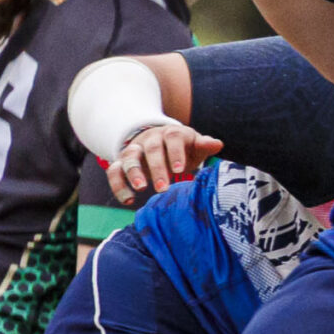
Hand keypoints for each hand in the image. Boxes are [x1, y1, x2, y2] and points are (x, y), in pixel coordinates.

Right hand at [108, 122, 223, 202]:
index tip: (180, 170)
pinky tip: (127, 199)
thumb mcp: (195, 145)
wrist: (159, 141)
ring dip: (132, 172)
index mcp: (171, 134)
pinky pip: (114, 171)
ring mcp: (134, 150)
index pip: (173, 138)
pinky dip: (118, 184)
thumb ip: (204, 145)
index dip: (175, 153)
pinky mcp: (121, 162)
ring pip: (129, 157)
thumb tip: (218, 144)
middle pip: (151, 149)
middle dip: (156, 167)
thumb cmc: (183, 147)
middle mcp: (150, 139)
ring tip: (140, 189)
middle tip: (163, 187)